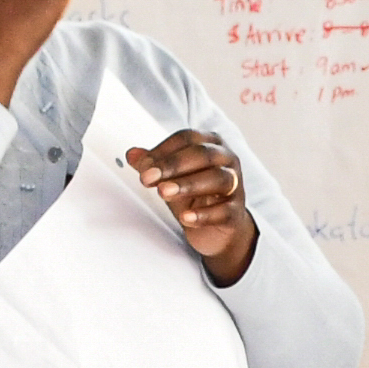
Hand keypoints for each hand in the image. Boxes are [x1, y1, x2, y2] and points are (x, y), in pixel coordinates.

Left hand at [128, 128, 256, 283]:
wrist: (217, 230)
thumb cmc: (196, 196)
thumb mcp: (170, 178)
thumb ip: (152, 165)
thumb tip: (132, 154)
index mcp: (211, 144)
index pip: (187, 138)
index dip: (163, 150)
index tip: (142, 166)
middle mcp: (227, 160)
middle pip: (203, 154)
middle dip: (172, 165)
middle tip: (148, 178)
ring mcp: (236, 185)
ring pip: (217, 178)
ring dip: (188, 184)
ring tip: (163, 193)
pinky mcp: (236, 212)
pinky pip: (223, 210)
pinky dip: (203, 214)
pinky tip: (185, 217)